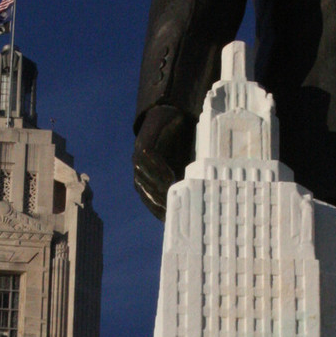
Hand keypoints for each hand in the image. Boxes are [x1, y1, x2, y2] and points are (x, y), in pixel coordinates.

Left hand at [132, 105, 193, 219]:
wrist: (170, 115)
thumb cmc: (179, 145)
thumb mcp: (183, 168)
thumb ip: (184, 183)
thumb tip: (197, 205)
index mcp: (146, 181)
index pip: (150, 202)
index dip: (159, 211)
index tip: (171, 221)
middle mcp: (139, 172)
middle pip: (148, 192)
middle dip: (161, 202)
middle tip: (176, 210)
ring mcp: (138, 159)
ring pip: (146, 178)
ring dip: (160, 187)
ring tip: (175, 196)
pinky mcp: (142, 144)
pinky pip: (147, 159)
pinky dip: (158, 168)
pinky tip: (171, 175)